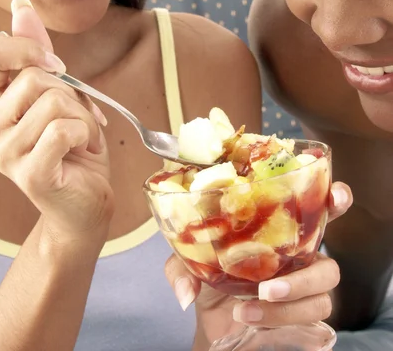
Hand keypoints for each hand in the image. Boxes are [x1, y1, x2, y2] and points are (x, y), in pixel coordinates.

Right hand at [0, 0, 113, 242]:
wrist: (86, 202)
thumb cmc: (74, 147)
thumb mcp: (59, 93)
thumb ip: (38, 54)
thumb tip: (20, 6)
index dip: (28, 48)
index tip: (56, 66)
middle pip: (34, 77)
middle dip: (72, 93)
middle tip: (80, 120)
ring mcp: (3, 154)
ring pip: (54, 101)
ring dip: (85, 116)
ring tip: (84, 138)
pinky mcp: (28, 174)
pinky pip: (65, 128)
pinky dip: (88, 133)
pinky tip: (84, 151)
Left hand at [165, 181, 351, 345]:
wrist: (210, 318)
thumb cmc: (210, 274)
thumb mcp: (188, 260)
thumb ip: (182, 267)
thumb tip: (187, 291)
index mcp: (280, 229)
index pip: (318, 209)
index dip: (335, 200)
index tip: (336, 198)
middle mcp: (300, 257)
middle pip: (330, 264)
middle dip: (308, 276)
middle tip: (267, 286)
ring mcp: (303, 289)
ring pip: (321, 297)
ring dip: (286, 305)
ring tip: (247, 307)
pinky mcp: (300, 317)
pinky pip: (311, 320)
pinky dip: (280, 320)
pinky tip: (251, 319)